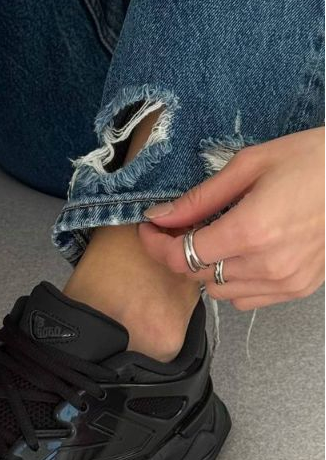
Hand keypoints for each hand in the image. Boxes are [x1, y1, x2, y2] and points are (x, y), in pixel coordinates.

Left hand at [138, 127, 324, 309]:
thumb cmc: (311, 160)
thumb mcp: (248, 165)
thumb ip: (199, 198)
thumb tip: (159, 216)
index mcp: (250, 231)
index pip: (182, 256)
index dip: (156, 244)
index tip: (149, 229)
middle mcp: (267, 264)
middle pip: (197, 275)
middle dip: (178, 252)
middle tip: (179, 226)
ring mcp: (286, 281)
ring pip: (219, 291)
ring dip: (207, 268)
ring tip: (216, 236)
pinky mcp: (300, 288)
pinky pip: (248, 298)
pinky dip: (234, 282)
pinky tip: (241, 254)